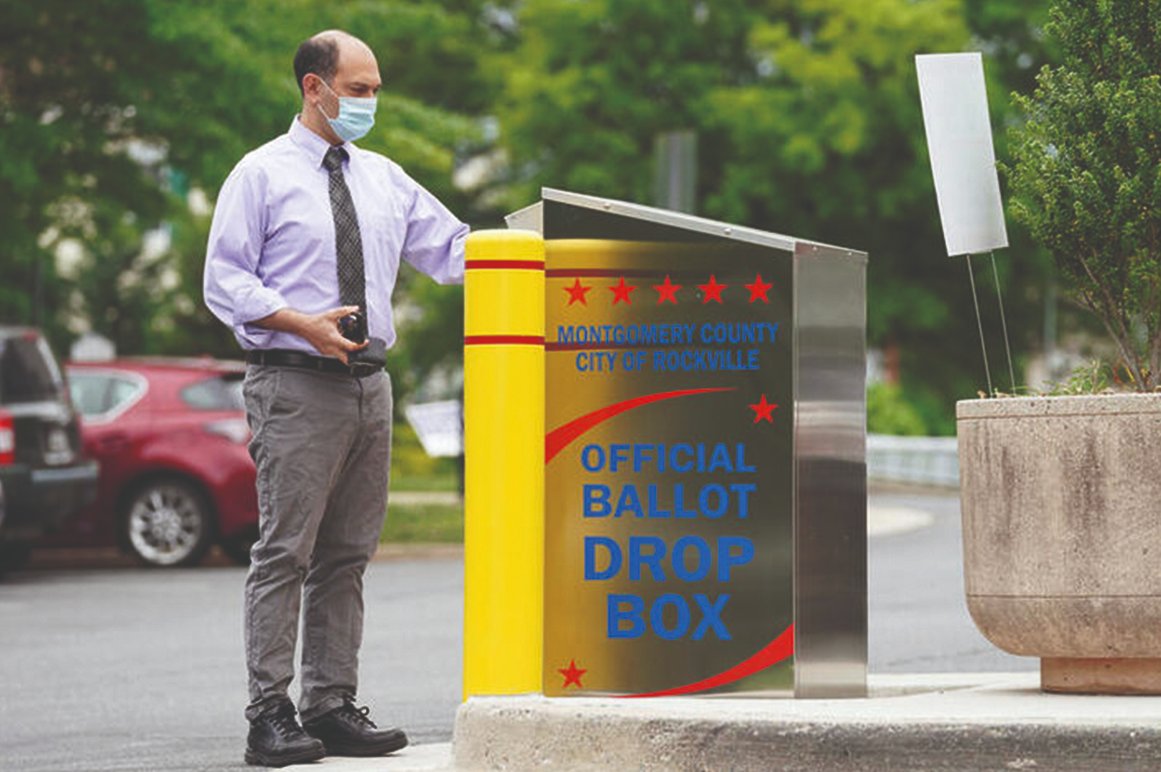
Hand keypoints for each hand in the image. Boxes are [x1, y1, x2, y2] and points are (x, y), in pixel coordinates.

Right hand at [254, 306, 368, 364]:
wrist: (304, 327)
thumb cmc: (317, 321)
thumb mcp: (333, 314)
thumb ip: (345, 311)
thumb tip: (355, 308)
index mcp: (334, 339)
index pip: (351, 347)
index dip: (361, 346)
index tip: (365, 342)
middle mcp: (331, 348)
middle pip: (347, 360)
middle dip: (355, 357)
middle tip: (360, 350)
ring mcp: (327, 352)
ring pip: (341, 357)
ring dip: (347, 352)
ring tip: (348, 342)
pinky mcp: (324, 352)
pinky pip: (335, 354)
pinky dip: (339, 350)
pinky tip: (339, 341)